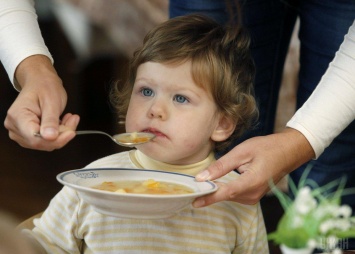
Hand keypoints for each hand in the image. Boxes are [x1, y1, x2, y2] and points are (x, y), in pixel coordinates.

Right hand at [4, 55, 79, 150]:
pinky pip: (46, 141)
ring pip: (46, 143)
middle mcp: (15, 127)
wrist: (40, 81)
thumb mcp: (52, 101)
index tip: (71, 132)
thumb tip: (50, 137)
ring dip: (61, 133)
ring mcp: (20, 132)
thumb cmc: (44, 86)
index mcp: (18, 117)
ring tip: (69, 119)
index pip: (35, 138)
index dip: (55, 140)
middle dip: (61, 135)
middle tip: (73, 120)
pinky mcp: (28, 135)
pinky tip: (63, 122)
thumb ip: (50, 120)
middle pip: (41, 143)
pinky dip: (58, 133)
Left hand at [193, 128, 314, 206]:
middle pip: (226, 195)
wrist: (288, 152)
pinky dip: (226, 189)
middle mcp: (254, 193)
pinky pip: (235, 195)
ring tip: (203, 183)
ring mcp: (255, 197)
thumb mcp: (242, 151)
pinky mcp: (254, 196)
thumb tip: (202, 177)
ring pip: (230, 196)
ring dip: (217, 190)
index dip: (208, 197)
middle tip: (192, 186)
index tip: (194, 201)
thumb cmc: (266, 148)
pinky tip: (219, 182)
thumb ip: (222, 165)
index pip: (225, 193)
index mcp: (252, 182)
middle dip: (209, 192)